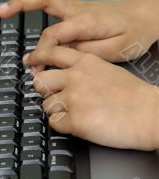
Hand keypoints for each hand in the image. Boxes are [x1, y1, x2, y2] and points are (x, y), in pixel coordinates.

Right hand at [0, 0, 158, 65]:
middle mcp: (78, 8)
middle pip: (43, 0)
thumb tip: (63, 51)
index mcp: (85, 21)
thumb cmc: (135, 33)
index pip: (53, 35)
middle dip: (19, 4)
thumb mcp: (116, 51)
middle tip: (0, 10)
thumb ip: (87, 51)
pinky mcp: (77, 6)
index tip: (35, 66)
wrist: (148, 15)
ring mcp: (77, 4)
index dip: (41, 52)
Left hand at [28, 46, 158, 150]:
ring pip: (46, 105)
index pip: (52, 53)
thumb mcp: (107, 70)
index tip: (31, 60)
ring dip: (57, 111)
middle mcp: (75, 77)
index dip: (38, 57)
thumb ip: (85, 70)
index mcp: (85, 62)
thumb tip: (67, 75)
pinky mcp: (75, 120)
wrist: (149, 114)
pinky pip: (55, 124)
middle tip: (56, 97)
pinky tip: (80, 124)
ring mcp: (73, 98)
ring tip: (78, 114)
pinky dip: (64, 126)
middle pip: (40, 81)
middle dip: (45, 91)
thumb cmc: (134, 96)